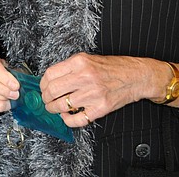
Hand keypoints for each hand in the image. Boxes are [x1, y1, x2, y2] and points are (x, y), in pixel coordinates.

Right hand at [0, 53, 18, 111]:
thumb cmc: (2, 70)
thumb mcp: (8, 65)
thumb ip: (13, 71)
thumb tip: (22, 81)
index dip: (4, 77)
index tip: (15, 85)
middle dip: (3, 90)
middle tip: (15, 94)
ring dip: (5, 98)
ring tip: (13, 97)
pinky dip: (2, 105)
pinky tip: (7, 102)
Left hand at [39, 52, 153, 126]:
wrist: (136, 76)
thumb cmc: (113, 67)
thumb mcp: (88, 59)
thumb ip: (70, 67)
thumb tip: (50, 79)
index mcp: (80, 62)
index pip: (50, 74)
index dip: (42, 83)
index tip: (43, 87)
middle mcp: (85, 77)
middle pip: (53, 90)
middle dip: (46, 97)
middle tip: (46, 99)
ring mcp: (93, 94)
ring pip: (62, 106)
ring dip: (54, 109)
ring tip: (54, 108)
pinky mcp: (101, 108)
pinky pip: (77, 119)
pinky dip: (68, 120)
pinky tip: (67, 116)